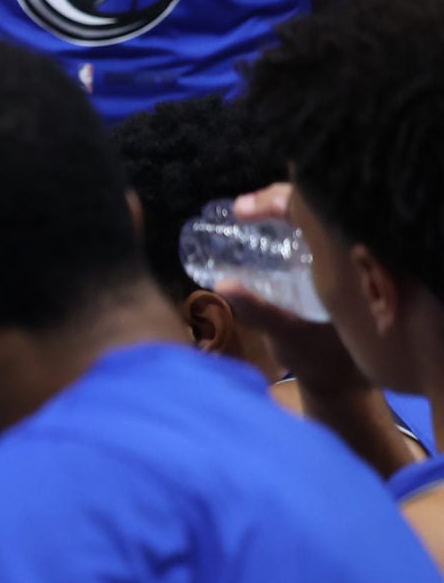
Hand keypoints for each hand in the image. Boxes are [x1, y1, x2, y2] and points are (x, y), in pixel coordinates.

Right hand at [224, 184, 418, 473]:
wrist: (349, 383)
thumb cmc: (325, 362)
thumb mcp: (291, 338)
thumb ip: (259, 312)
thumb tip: (222, 284)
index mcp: (353, 262)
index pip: (316, 210)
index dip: (278, 200)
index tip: (244, 211)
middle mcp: (361, 252)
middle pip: (322, 204)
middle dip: (279, 198)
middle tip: (243, 209)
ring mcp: (358, 257)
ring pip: (325, 214)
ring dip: (287, 208)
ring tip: (252, 212)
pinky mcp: (351, 264)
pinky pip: (327, 228)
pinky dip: (298, 221)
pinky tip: (273, 224)